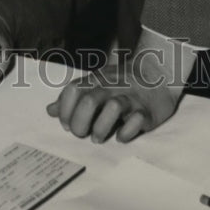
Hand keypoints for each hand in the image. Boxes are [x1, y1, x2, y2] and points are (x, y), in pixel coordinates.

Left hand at [46, 32, 195, 142]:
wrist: (159, 71)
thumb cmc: (122, 82)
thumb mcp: (96, 84)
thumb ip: (74, 98)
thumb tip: (51, 110)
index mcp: (97, 80)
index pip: (73, 90)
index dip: (66, 109)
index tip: (66, 124)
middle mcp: (112, 87)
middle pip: (89, 101)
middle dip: (80, 122)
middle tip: (81, 133)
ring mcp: (131, 98)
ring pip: (113, 108)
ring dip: (101, 128)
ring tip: (98, 137)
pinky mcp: (148, 111)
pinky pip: (137, 121)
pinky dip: (126, 132)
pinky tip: (121, 136)